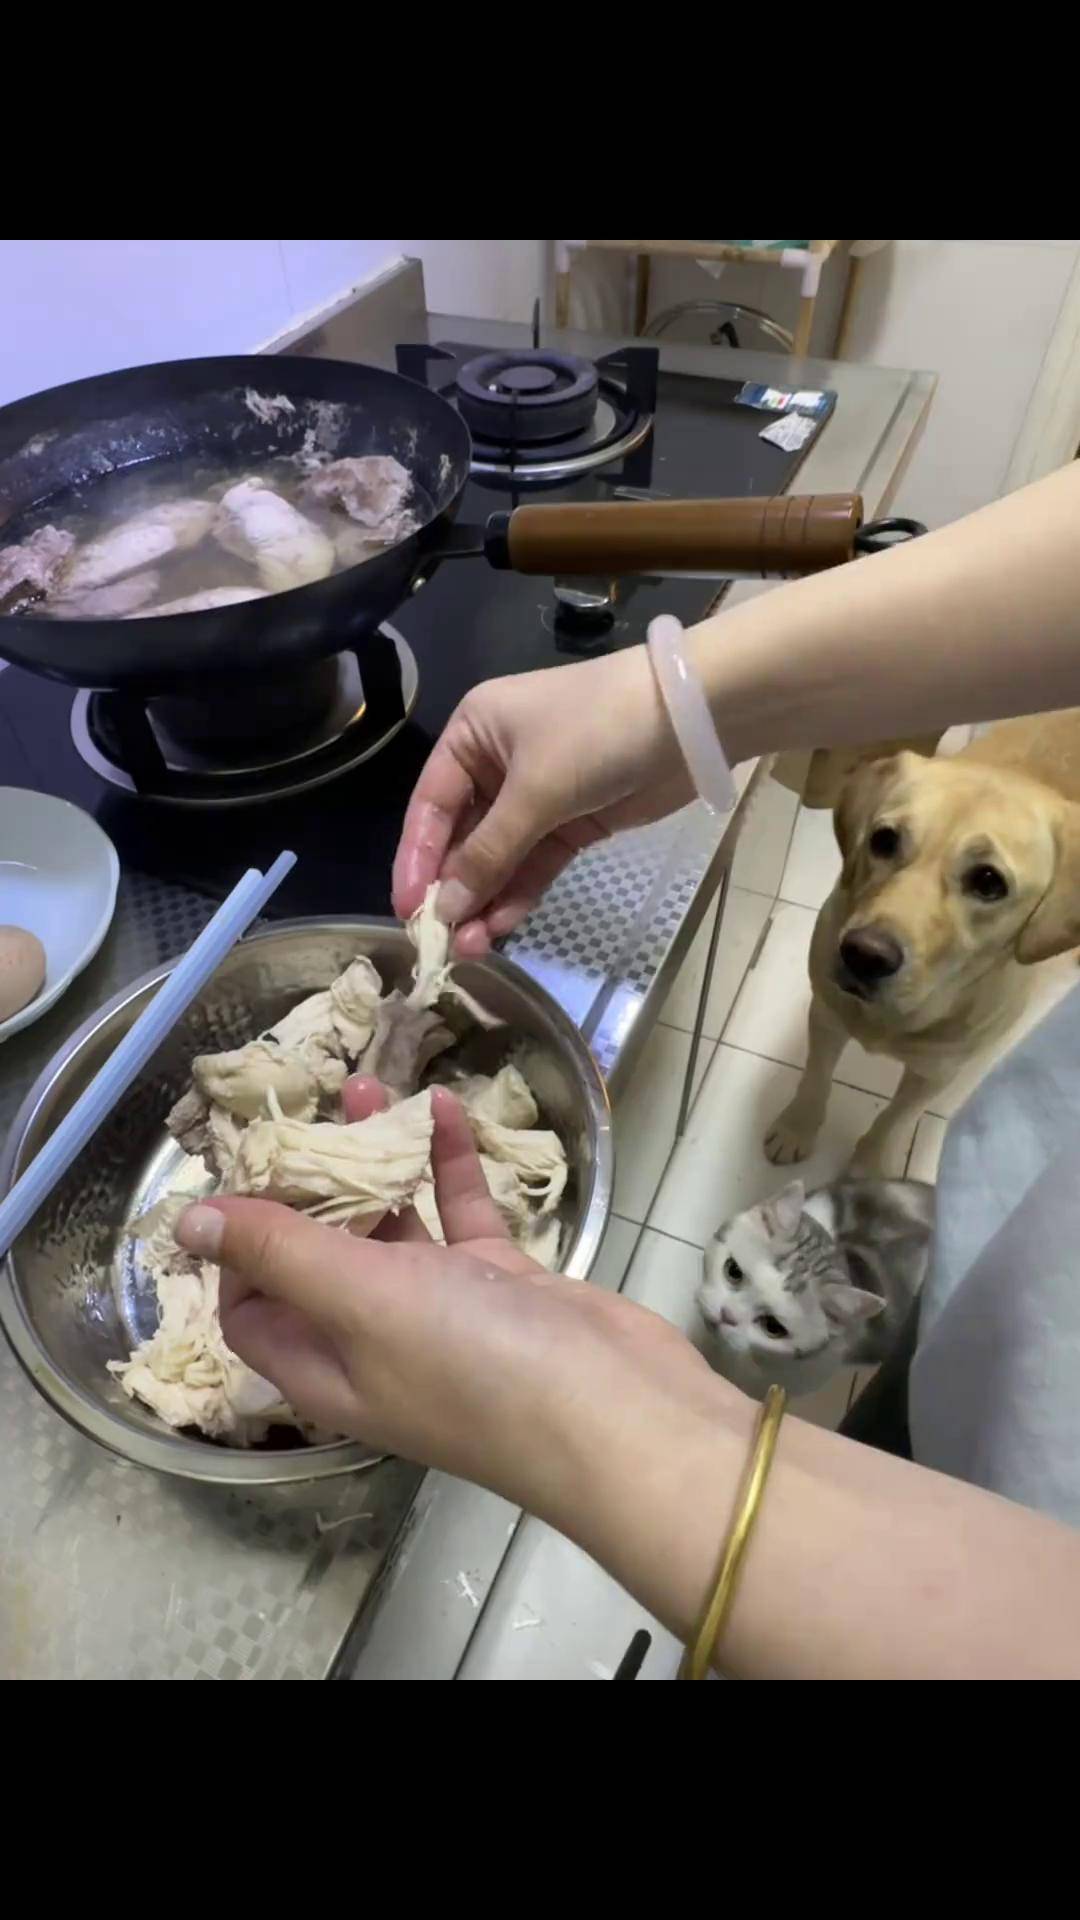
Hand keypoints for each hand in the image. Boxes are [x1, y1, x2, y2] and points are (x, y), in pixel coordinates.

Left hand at [174, 1079, 728, 1539]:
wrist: (616, 1408)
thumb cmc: (475, 1363)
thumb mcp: (359, 1300)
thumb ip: (279, 1251)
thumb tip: (189, 1222)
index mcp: (325, 1367)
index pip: (251, 1308)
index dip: (240, 1246)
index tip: (249, 1171)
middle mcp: (374, 1343)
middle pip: (319, 1258)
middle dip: (309, 1183)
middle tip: (310, 1111)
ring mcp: (443, 1312)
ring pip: (393, 1227)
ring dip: (377, 1162)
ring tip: (370, 1086)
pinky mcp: (502, 1284)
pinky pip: (462, 1215)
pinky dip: (450, 1165)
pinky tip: (446, 1107)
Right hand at [392, 650, 690, 952]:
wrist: (690, 719)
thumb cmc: (596, 733)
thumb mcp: (535, 790)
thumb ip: (488, 854)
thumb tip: (444, 909)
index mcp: (472, 734)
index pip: (430, 805)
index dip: (417, 859)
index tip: (407, 908)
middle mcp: (496, 764)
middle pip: (462, 836)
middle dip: (454, 888)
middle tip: (440, 940)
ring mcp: (537, 795)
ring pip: (499, 857)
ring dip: (484, 900)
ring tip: (469, 949)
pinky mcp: (573, 822)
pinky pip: (534, 864)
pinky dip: (518, 894)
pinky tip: (500, 927)